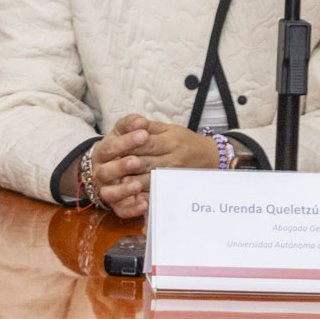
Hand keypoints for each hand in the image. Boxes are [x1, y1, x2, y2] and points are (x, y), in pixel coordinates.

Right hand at [89, 115, 150, 219]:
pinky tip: (145, 204)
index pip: (110, 147)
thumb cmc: (120, 149)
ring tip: (137, 184)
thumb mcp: (121, 133)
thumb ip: (129, 124)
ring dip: (123, 190)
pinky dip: (132, 209)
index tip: (144, 135)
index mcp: (101, 154)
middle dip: (122, 166)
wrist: (107, 170)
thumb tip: (141, 121)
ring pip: (110, 193)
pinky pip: (121, 210)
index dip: (126, 142)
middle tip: (138, 161)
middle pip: (107, 171)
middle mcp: (100, 173)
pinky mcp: (116, 205)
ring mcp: (107, 190)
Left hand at [90, 116, 220, 218]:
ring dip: (132, 183)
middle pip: (144, 163)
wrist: (212, 157)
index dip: (127, 146)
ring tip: (116, 183)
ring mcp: (175, 174)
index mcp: (170, 141)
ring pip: (150, 180)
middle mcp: (173, 158)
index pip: (144, 143)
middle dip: (125, 166)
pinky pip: (158, 192)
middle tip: (107, 168)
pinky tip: (132, 196)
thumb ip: (149, 126)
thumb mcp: (170, 129)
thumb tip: (133, 123)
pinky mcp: (176, 186)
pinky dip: (145, 195)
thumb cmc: (186, 141)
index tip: (111, 149)